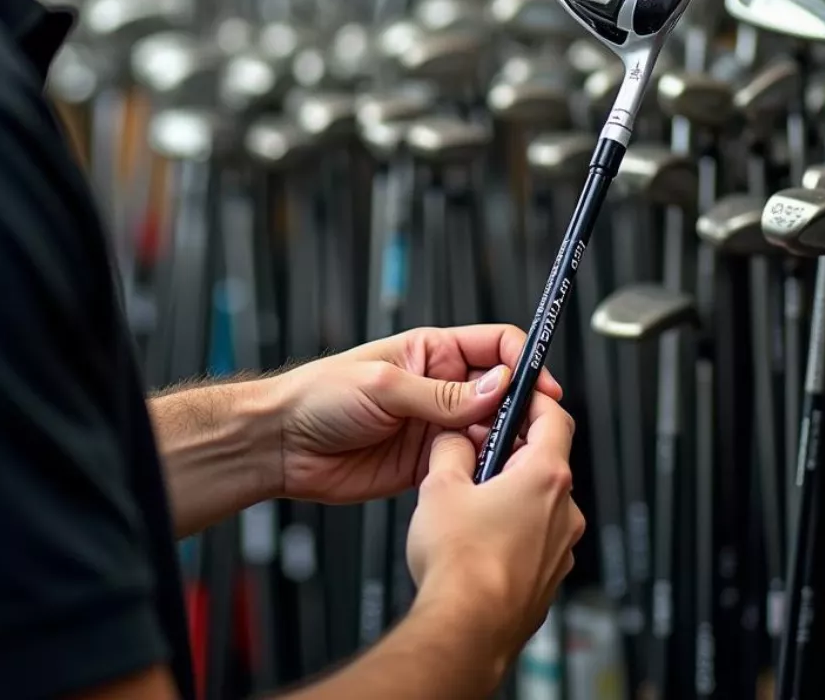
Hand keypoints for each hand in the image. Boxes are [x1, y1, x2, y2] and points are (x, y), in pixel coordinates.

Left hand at [269, 325, 561, 503]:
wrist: (282, 445)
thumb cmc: (319, 396)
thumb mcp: (383, 386)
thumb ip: (441, 394)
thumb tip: (498, 388)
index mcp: (433, 352)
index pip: (497, 345)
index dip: (525, 362)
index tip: (542, 388)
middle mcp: (441, 387)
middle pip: (503, 392)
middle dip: (523, 409)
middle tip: (534, 432)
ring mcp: (436, 426)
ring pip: (491, 431)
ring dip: (505, 444)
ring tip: (509, 459)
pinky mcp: (428, 463)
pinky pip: (469, 464)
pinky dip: (482, 472)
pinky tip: (483, 479)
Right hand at [406, 392, 584, 660]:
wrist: (467, 630)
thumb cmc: (460, 563)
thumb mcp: (440, 484)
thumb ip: (451, 449)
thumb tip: (454, 438)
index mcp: (545, 476)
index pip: (554, 415)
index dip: (532, 398)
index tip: (516, 392)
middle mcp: (564, 510)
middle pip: (545, 459)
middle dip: (510, 449)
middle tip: (476, 450)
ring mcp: (561, 548)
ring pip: (539, 501)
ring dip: (511, 492)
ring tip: (469, 502)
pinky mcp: (549, 577)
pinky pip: (535, 537)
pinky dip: (513, 529)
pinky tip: (478, 539)